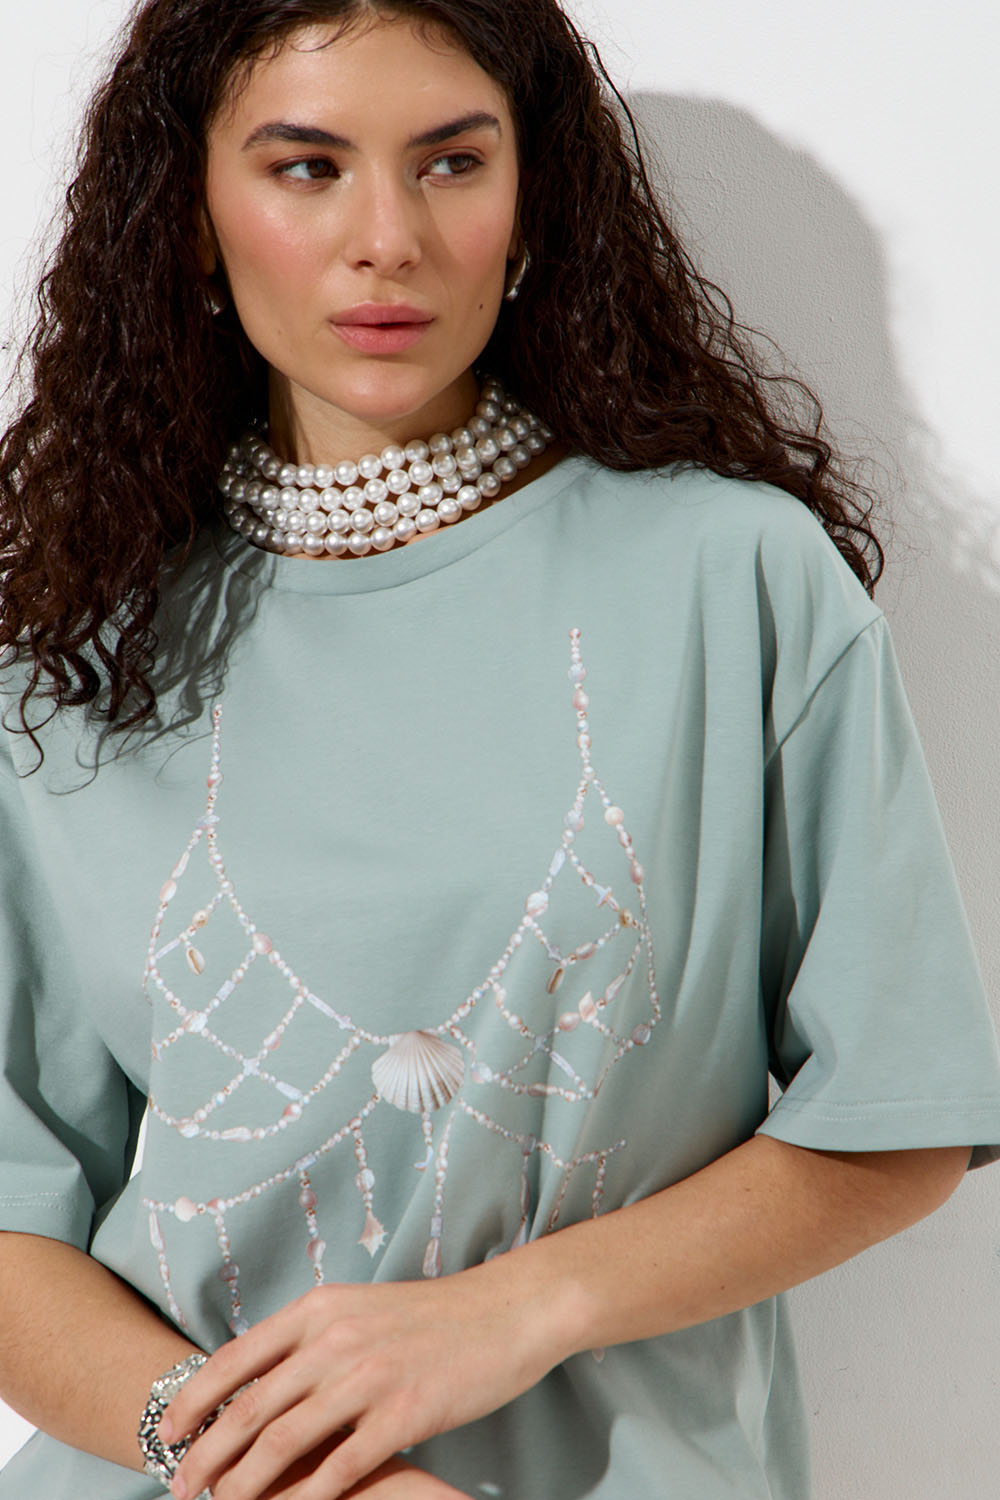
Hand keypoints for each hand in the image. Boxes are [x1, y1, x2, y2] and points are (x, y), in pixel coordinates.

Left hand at [158, 1265, 560, 1498]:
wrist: (507, 1311)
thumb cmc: (434, 1315)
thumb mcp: (363, 1306)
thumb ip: (314, 1335)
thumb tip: (262, 1375)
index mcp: (321, 1307)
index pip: (238, 1357)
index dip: (195, 1399)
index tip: (165, 1432)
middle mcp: (336, 1337)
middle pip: (250, 1406)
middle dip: (205, 1453)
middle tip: (178, 1487)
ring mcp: (369, 1376)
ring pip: (283, 1441)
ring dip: (242, 1483)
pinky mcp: (403, 1414)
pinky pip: (338, 1467)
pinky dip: (305, 1498)